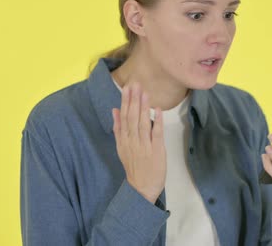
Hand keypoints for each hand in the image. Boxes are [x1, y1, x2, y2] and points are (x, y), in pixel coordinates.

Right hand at [111, 81, 165, 203]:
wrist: (141, 188)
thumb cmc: (134, 166)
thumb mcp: (121, 147)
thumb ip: (118, 129)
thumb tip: (114, 110)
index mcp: (123, 140)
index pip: (123, 117)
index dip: (125, 101)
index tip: (127, 87)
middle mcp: (132, 142)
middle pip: (132, 118)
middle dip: (133, 100)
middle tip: (136, 84)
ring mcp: (144, 146)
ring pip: (142, 124)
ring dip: (143, 107)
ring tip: (144, 93)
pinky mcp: (156, 151)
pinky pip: (156, 134)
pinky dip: (156, 121)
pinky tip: (157, 110)